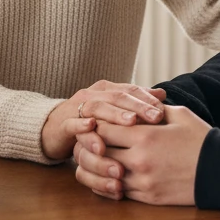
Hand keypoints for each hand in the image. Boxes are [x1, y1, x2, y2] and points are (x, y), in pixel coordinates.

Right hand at [41, 82, 165, 160]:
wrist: (54, 129)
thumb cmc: (90, 121)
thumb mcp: (114, 112)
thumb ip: (135, 102)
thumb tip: (162, 94)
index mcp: (107, 90)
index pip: (131, 91)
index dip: (148, 99)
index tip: (164, 111)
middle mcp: (93, 95)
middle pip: (118, 97)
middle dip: (138, 107)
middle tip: (155, 117)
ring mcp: (76, 108)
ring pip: (97, 108)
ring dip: (114, 115)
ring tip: (131, 123)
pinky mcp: (63, 124)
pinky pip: (72, 123)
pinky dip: (81, 125)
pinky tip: (92, 127)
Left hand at [73, 105, 210, 204]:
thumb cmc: (201, 139)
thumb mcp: (180, 114)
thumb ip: (152, 107)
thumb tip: (135, 102)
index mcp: (146, 135)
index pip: (104, 127)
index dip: (94, 123)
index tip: (92, 120)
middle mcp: (139, 159)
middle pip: (97, 151)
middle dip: (88, 144)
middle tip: (84, 140)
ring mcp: (142, 180)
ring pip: (103, 174)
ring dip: (94, 166)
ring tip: (92, 158)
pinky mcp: (147, 197)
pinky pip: (117, 192)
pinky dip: (107, 183)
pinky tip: (107, 175)